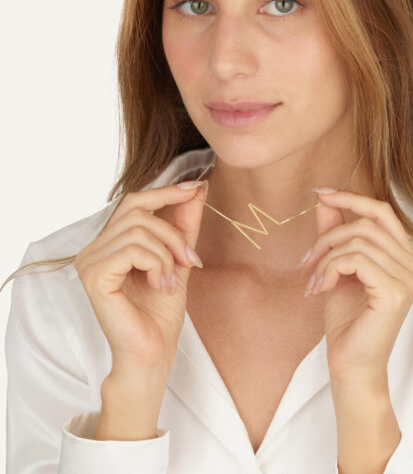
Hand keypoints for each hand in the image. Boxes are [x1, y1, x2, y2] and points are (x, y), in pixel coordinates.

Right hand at [74, 180, 208, 382]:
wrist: (153, 351)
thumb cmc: (161, 311)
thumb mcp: (178, 260)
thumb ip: (183, 226)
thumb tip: (197, 190)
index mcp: (110, 243)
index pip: (134, 202)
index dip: (166, 191)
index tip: (196, 187)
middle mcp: (93, 248)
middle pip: (138, 211)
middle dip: (173, 232)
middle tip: (190, 259)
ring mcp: (90, 261)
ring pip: (139, 230)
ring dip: (167, 254)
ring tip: (171, 280)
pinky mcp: (94, 275)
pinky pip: (134, 249)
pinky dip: (156, 264)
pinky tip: (159, 285)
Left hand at [300, 189, 412, 385]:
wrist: (351, 363)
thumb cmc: (346, 319)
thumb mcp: (336, 268)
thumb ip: (335, 233)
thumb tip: (324, 200)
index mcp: (403, 256)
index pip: (382, 211)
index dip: (351, 198)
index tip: (320, 193)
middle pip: (366, 223)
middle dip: (328, 236)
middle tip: (307, 260)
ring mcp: (408, 278)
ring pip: (357, 240)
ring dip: (325, 258)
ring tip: (313, 280)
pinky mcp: (395, 291)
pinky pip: (355, 259)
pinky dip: (330, 269)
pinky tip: (320, 288)